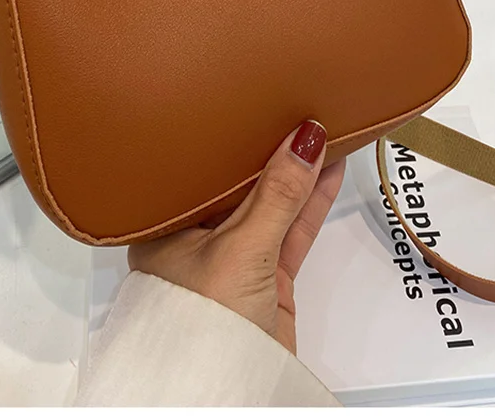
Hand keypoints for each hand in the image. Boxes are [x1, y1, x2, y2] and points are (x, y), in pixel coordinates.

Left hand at [127, 121, 345, 353]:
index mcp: (167, 226)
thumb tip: (305, 139)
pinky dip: (311, 203)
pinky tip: (328, 171)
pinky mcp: (265, 276)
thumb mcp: (241, 248)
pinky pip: (291, 230)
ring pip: (272, 205)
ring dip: (299, 174)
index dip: (232, 138)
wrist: (227, 393)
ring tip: (324, 130)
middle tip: (295, 110)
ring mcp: (234, 257)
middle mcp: (197, 238)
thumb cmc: (202, 325)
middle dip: (270, 151)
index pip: (202, 168)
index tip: (258, 106)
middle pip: (241, 184)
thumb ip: (278, 195)